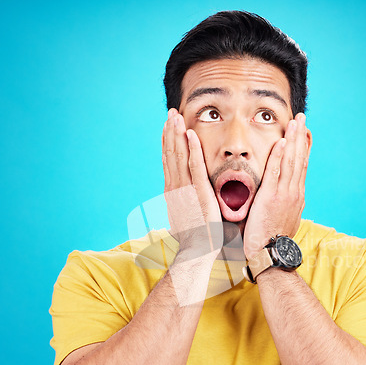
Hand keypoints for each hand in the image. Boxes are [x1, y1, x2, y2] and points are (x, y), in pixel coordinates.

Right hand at [162, 109, 222, 255]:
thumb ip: (183, 204)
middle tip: (170, 114)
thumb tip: (181, 201)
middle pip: (170, 154)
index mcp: (172, 192)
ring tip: (176, 117)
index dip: (168, 143)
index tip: (168, 128)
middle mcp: (175, 187)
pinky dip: (192, 149)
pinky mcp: (198, 192)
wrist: (196, 250)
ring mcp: (185, 189)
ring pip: (179, 156)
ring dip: (177, 134)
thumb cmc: (194, 237)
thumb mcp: (184, 216)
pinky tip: (191, 134)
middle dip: (170, 132)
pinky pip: (195, 166)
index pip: (169, 162)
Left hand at [243, 113, 310, 259]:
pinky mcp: (272, 197)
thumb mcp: (283, 219)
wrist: (270, 253)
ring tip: (296, 121)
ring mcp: (285, 194)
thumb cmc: (272, 239)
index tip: (303, 133)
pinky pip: (276, 171)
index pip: (301, 166)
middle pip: (300, 158)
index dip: (303, 148)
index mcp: (296, 196)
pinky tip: (282, 141)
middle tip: (302, 118)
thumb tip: (283, 200)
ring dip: (294, 139)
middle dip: (301, 137)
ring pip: (291, 161)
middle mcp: (294, 192)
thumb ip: (283, 205)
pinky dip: (280, 155)